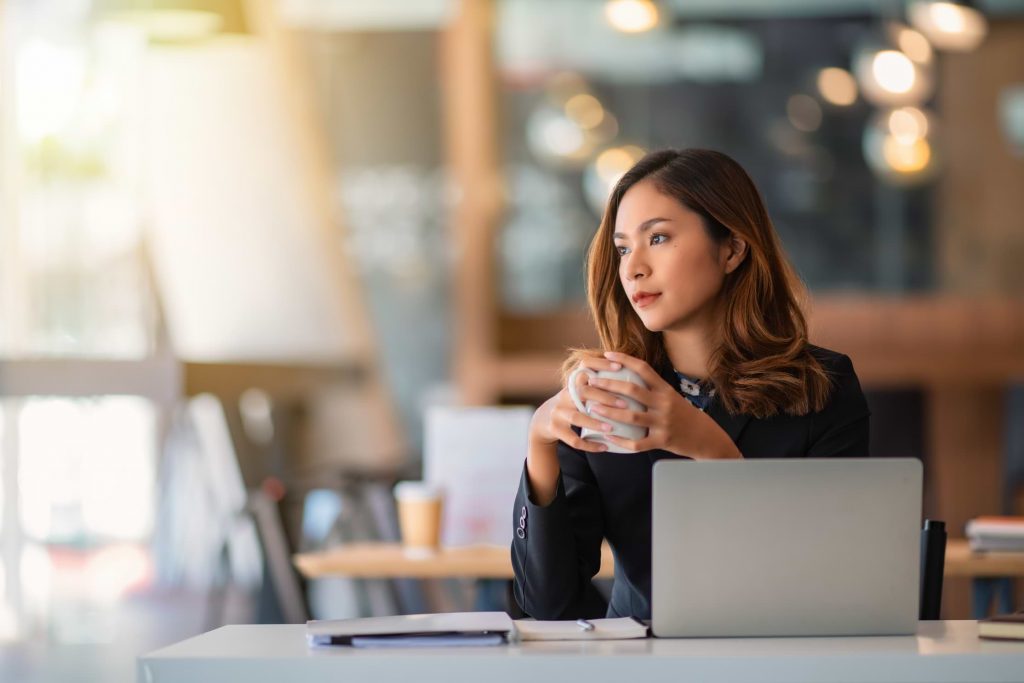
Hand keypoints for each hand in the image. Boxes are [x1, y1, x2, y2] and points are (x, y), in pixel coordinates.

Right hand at [529, 355, 633, 452]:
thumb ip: (598, 384)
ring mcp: (558, 412)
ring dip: (594, 423)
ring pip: (576, 417)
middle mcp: (564, 395)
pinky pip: (573, 440)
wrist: (543, 420)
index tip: (620, 366)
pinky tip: (604, 447)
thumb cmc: (571, 404)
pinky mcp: (555, 429)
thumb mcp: (579, 391)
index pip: (584, 366)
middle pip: (582, 392)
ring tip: (611, 428)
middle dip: (604, 397)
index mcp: (573, 383)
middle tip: (624, 404)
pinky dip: (590, 445)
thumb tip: (631, 374)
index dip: (601, 364)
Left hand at [586, 351, 741, 459]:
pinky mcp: (662, 441)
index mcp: (665, 389)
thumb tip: (626, 378)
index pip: (643, 368)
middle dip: (608, 385)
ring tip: (592, 408)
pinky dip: (620, 441)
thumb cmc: (684, 415)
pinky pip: (637, 443)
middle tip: (590, 382)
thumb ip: (652, 389)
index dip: (624, 360)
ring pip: (631, 416)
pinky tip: (607, 437)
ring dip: (609, 412)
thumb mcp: (671, 396)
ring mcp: (663, 423)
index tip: (606, 355)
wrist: (705, 437)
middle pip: (632, 391)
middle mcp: (664, 403)